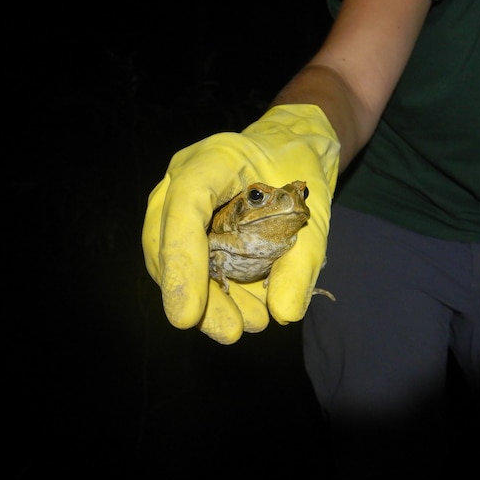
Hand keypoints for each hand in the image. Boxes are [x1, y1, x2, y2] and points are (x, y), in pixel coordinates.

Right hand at [141, 104, 339, 343]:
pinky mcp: (185, 227)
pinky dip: (215, 294)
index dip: (182, 259)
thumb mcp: (315, 211)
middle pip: (164, 239)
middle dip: (194, 294)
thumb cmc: (300, 169)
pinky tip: (246, 313)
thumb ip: (303, 260)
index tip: (187, 314)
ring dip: (207, 300)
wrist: (290, 147)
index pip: (186, 204)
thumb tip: (284, 314)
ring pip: (171, 259)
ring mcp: (177, 203)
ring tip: (250, 325)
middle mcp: (182, 179)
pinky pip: (189, 265)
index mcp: (214, 158)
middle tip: (230, 332)